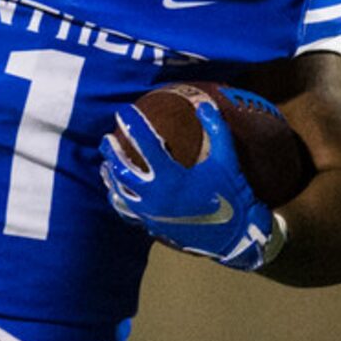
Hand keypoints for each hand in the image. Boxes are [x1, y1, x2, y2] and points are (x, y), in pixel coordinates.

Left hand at [100, 98, 276, 270]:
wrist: (234, 235)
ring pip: (119, 191)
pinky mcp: (151, 225)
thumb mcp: (227, 159)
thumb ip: (216, 129)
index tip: (123, 111)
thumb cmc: (232, 194)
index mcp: (172, 177)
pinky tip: (114, 190)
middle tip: (106, 138)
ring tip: (106, 162)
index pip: (145, 143)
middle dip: (111, 150)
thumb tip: (203, 104)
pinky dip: (117, 197)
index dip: (133, 124)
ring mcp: (150, 213)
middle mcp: (155, 195)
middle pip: (122, 168)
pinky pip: (126, 210)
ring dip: (110, 174)